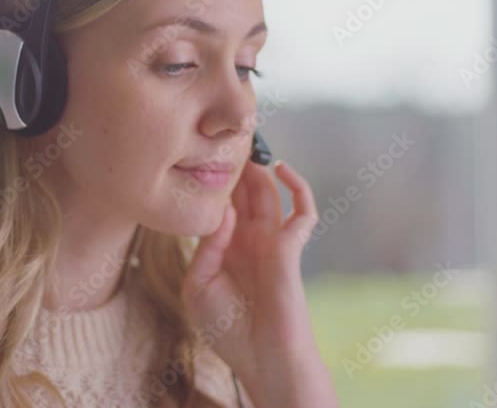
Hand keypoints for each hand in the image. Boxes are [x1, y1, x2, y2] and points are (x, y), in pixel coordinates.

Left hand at [181, 159, 337, 407]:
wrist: (262, 360)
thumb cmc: (227, 329)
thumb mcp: (199, 287)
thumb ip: (205, 248)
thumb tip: (221, 211)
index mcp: (224, 247)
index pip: (217, 204)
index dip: (210, 180)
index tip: (194, 151)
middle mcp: (248, 240)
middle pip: (241, 191)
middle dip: (234, 165)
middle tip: (224, 135)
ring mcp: (271, 242)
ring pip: (268, 193)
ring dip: (260, 168)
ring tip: (248, 142)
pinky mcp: (291, 249)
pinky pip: (302, 212)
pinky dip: (298, 188)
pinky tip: (283, 169)